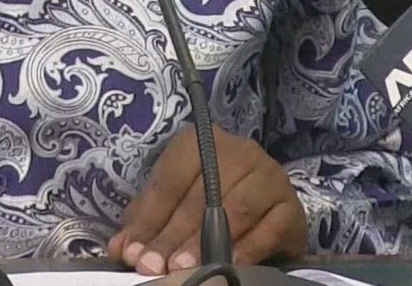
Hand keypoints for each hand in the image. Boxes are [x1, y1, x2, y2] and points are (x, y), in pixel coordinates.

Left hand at [108, 127, 307, 274]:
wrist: (266, 211)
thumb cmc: (210, 203)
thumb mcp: (172, 206)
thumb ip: (147, 222)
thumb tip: (120, 248)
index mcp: (201, 142)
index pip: (169, 181)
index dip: (150, 220)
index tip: (134, 253)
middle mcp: (238, 151)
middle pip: (199, 197)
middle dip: (173, 237)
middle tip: (156, 267)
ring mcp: (268, 174)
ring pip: (234, 210)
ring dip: (207, 243)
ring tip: (186, 269)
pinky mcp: (291, 204)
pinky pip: (268, 228)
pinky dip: (247, 250)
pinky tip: (229, 266)